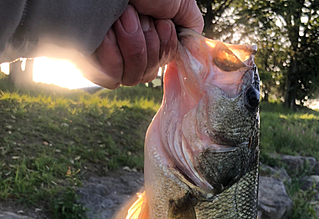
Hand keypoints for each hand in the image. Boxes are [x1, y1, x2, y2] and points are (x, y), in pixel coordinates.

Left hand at [87, 0, 203, 87]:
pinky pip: (112, 76)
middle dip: (150, 44)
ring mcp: (106, 58)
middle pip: (146, 75)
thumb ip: (190, 27)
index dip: (164, 49)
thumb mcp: (179, 2)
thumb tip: (197, 52)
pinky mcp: (88, 62)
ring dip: (133, 44)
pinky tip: (108, 29)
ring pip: (132, 77)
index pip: (160, 66)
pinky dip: (113, 51)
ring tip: (124, 16)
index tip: (162, 23)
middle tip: (140, 15)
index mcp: (145, 41)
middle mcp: (125, 51)